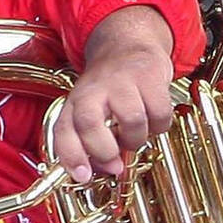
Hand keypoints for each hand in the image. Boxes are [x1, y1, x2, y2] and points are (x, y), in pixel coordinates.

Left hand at [54, 7, 175, 182]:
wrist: (129, 46)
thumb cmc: (110, 88)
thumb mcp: (90, 112)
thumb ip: (92, 144)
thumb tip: (107, 171)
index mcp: (76, 102)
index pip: (63, 130)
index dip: (71, 157)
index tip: (83, 176)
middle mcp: (94, 89)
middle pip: (89, 123)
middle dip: (105, 151)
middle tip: (116, 164)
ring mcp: (122, 81)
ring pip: (132, 121)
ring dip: (137, 139)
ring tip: (135, 134)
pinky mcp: (149, 76)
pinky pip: (160, 114)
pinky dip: (159, 126)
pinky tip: (152, 119)